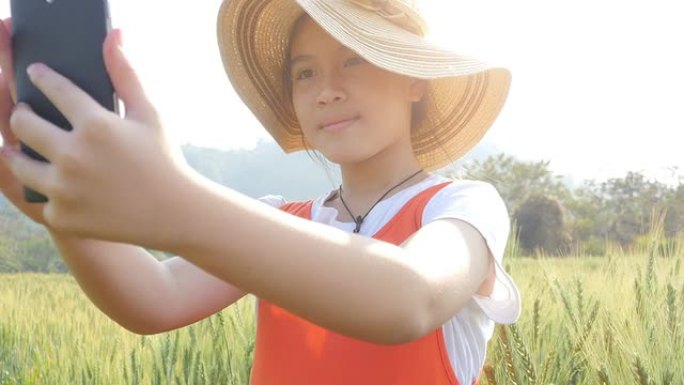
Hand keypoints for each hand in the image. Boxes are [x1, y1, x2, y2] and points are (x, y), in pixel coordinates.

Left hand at [1, 27, 192, 245]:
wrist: (175, 213)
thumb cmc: (163, 159)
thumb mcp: (149, 114)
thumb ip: (125, 74)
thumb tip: (113, 34)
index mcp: (96, 125)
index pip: (52, 87)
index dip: (41, 77)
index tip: (36, 74)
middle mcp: (74, 155)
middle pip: (22, 123)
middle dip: (22, 114)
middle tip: (27, 114)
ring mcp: (65, 188)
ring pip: (18, 162)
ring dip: (19, 152)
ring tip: (26, 149)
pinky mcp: (62, 215)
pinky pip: (40, 196)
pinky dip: (47, 190)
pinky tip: (58, 184)